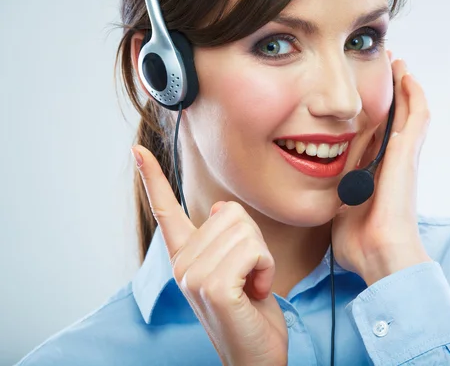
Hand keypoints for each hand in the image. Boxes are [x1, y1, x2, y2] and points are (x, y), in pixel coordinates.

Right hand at [131, 146, 287, 365]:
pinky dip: (266, 268)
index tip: (136, 150)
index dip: (152, 178)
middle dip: (254, 242)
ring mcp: (193, 276)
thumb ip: (223, 237)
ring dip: (262, 258)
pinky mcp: (212, 286)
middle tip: (249, 275)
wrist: (257, 356)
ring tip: (252, 285)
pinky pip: (253, 250)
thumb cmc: (250, 310)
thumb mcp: (237, 266)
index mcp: (186, 256)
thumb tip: (218, 208)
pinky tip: (256, 292)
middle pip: (231, 212)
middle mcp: (182, 263)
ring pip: (246, 230)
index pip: (165, 210)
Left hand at [332, 56, 432, 285]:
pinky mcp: (409, 153)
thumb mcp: (337, 209)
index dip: (371, 113)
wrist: (378, 253)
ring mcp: (403, 155)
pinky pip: (418, 116)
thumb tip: (317, 196)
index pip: (375, 134)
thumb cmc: (358, 241)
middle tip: (384, 68)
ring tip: (398, 63)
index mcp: (374, 171)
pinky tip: (407, 75)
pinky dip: (414, 94)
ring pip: (409, 111)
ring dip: (404, 87)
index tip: (361, 97)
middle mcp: (391, 160)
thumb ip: (331, 197)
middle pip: (394, 117)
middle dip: (390, 93)